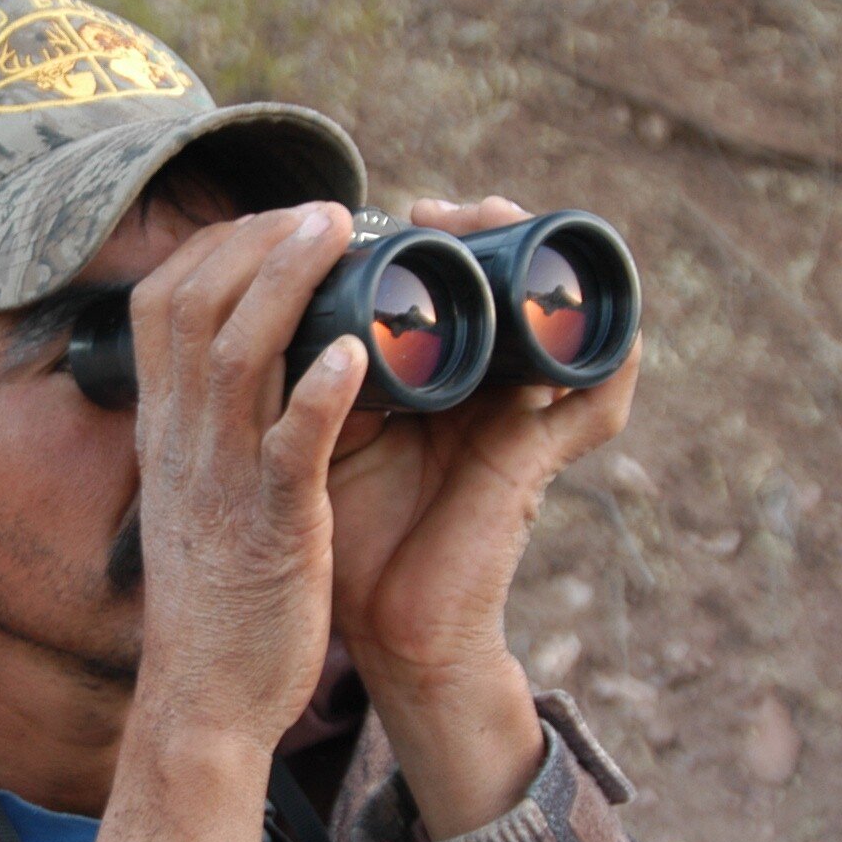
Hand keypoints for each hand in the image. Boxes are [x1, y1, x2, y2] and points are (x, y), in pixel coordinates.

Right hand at [122, 200, 366, 754]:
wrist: (202, 701)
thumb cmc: (214, 598)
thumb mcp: (193, 493)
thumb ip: (210, 430)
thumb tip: (242, 369)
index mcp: (165, 430)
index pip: (165, 304)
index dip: (219, 246)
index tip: (278, 220)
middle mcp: (184, 442)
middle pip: (198, 305)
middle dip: (261, 241)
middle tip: (330, 209)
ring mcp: (224, 482)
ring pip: (240, 356)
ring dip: (291, 283)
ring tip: (343, 233)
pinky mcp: (272, 530)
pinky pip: (289, 449)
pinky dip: (320, 395)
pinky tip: (354, 354)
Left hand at [324, 197, 641, 834]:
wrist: (386, 636)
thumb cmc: (347, 542)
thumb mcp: (307, 447)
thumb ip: (290, 392)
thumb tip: (234, 324)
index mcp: (430, 383)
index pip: (446, 289)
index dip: (423, 238)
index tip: (365, 212)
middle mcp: (483, 394)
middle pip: (511, 289)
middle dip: (482, 230)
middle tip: (434, 205)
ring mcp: (518, 426)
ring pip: (560, 324)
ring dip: (536, 267)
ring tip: (490, 222)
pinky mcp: (535, 465)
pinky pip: (596, 403)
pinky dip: (607, 359)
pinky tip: (602, 319)